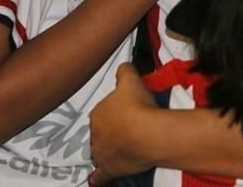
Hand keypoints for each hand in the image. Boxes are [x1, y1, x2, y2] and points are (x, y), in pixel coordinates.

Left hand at [89, 63, 157, 183]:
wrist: (148, 133)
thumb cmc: (137, 105)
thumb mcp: (130, 78)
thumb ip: (124, 71)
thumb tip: (122, 67)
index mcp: (96, 113)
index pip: (102, 112)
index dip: (114, 112)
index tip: (126, 111)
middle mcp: (94, 135)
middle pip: (101, 133)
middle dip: (111, 131)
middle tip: (128, 128)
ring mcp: (101, 154)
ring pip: (100, 152)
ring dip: (106, 150)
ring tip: (121, 148)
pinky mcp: (110, 169)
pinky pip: (101, 176)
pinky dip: (99, 178)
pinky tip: (97, 180)